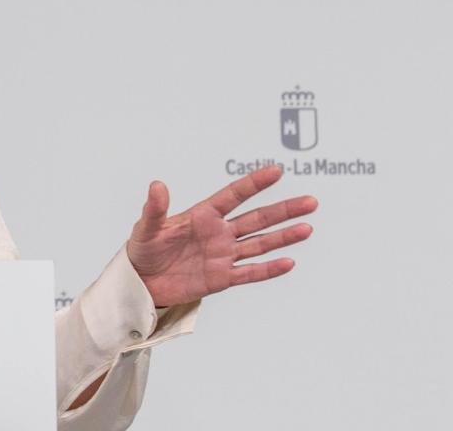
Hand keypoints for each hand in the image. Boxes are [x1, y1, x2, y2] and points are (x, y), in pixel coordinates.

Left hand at [126, 165, 316, 307]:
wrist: (142, 281)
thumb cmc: (143, 249)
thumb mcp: (147, 228)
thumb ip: (155, 208)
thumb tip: (157, 185)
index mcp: (202, 215)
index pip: (234, 196)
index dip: (254, 184)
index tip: (277, 171)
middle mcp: (218, 233)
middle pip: (257, 218)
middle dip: (283, 210)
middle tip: (310, 201)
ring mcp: (223, 255)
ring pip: (260, 244)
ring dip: (283, 237)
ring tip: (307, 228)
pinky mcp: (222, 278)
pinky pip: (249, 272)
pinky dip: (269, 269)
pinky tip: (288, 262)